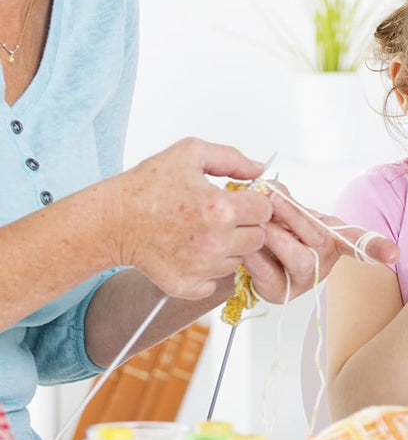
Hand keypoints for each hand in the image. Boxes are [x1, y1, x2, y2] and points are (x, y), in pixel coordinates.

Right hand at [108, 138, 271, 299]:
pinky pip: (216, 281)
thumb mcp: (190, 154)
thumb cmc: (146, 186)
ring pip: (238, 259)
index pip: (265, 209)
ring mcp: (201, 267)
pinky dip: (209, 270)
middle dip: (245, 225)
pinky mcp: (186, 285)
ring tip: (203, 232)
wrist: (111, 220)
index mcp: (220, 208)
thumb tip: (258, 169)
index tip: (240, 200)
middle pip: (257, 237)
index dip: (254, 201)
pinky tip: (193, 252)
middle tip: (221, 217)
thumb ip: (232, 158)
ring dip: (229, 247)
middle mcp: (215, 241)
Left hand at [240, 184, 400, 304]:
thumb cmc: (279, 230)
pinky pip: (270, 275)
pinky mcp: (281, 294)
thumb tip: (274, 190)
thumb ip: (283, 197)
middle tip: (272, 198)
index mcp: (334, 236)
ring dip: (276, 238)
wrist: (253, 257)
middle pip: (321, 239)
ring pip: (301, 259)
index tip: (394, 255)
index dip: (378, 246)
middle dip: (295, 215)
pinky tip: (246, 249)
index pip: (360, 240)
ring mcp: (305, 280)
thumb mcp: (285, 210)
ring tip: (258, 224)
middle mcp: (326, 260)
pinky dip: (255, 257)